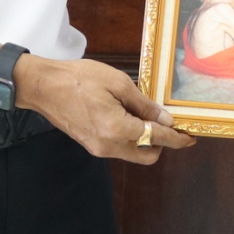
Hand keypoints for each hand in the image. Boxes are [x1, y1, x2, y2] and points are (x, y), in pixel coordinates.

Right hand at [15, 55, 195, 164]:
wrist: (44, 86)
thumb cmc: (80, 79)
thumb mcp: (118, 83)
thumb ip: (144, 104)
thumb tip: (165, 119)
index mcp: (118, 129)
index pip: (156, 138)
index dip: (176, 138)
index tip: (190, 137)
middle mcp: (109, 146)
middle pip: (147, 155)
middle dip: (162, 143)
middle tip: (168, 123)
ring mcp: (98, 148)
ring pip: (132, 153)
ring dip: (145, 140)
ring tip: (147, 115)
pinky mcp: (90, 145)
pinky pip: (118, 147)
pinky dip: (130, 137)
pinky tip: (129, 117)